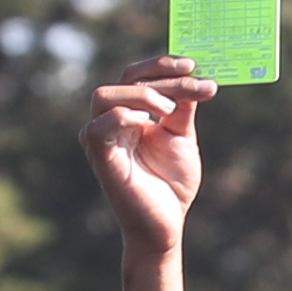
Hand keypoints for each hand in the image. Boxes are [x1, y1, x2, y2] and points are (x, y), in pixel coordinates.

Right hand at [82, 56, 212, 254]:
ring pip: (106, 95)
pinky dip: (124, 117)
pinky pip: (98, 127)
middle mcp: (110, 121)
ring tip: (169, 109)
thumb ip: (182, 107)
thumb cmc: (171, 185)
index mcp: (129, 113)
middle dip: (160, 74)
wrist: (167, 226)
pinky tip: (150, 124)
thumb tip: (192, 75)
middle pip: (125, 78)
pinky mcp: (99, 157)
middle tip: (192, 78)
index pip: (137, 75)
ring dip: (141, 94)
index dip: (162, 64)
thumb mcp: (181, 138)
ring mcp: (101, 138)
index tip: (193, 64)